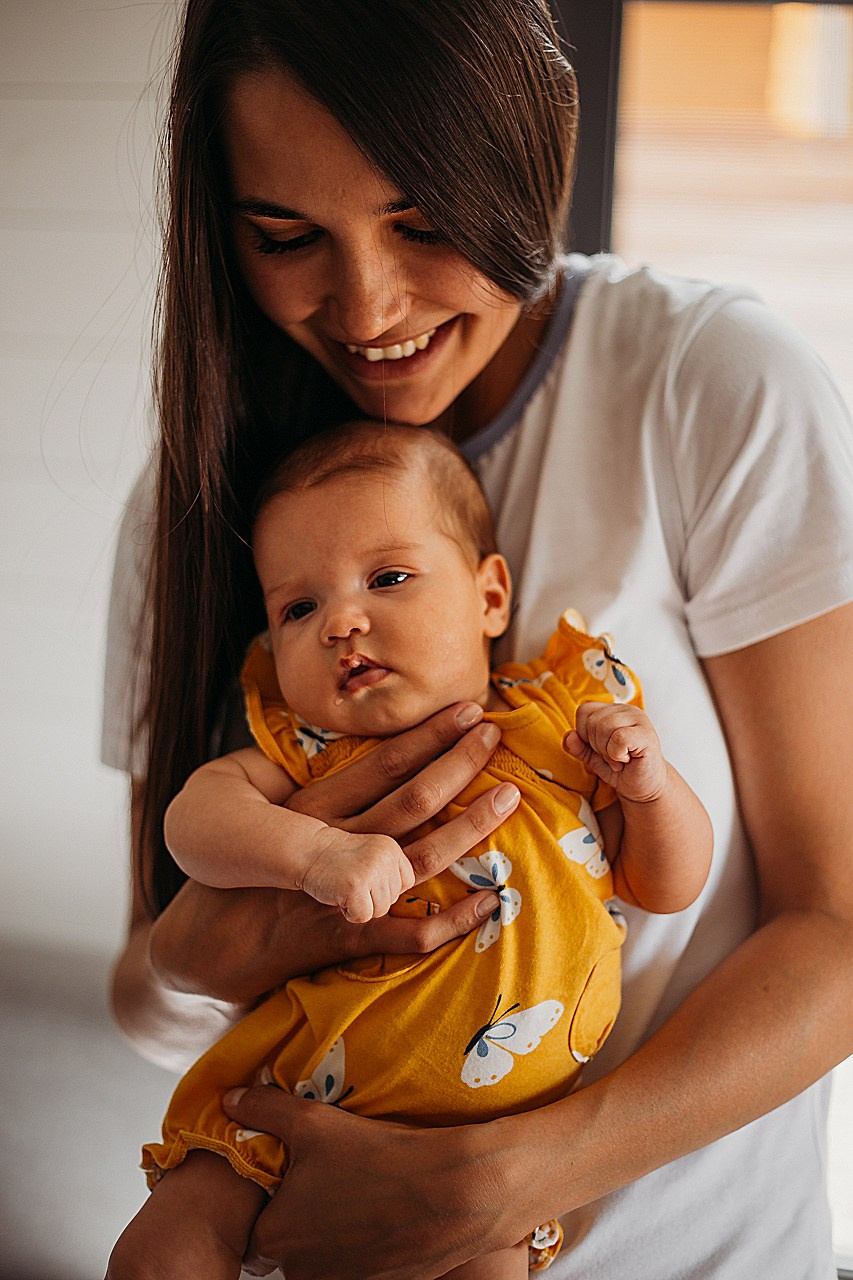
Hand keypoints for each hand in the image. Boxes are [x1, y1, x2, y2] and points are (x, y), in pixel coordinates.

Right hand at [146, 703, 516, 1005]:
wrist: (199, 948)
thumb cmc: (233, 877)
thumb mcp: (263, 819)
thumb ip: (313, 790)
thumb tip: (366, 752)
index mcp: (311, 808)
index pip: (381, 764)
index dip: (426, 736)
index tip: (466, 710)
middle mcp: (328, 844)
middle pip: (407, 799)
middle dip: (456, 764)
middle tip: (495, 736)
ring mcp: (338, 892)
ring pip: (417, 856)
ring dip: (468, 828)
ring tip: (509, 796)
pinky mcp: (342, 937)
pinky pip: (406, 933)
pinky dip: (451, 920)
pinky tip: (491, 901)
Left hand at [222, 1086, 521, 1278]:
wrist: (449, 1195)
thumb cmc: (377, 1158)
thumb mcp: (314, 1122)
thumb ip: (266, 1110)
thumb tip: (231, 1098)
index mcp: (277, 1235)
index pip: (255, 1233)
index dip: (274, 1206)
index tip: (294, 1184)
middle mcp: (301, 1271)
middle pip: (291, 1248)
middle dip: (306, 1221)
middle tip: (332, 1184)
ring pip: (324, 1260)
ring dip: (335, 1236)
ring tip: (363, 1196)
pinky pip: (358, 1266)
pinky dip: (366, 1247)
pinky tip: (384, 1215)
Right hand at [299, 829, 415, 921]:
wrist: (302, 852)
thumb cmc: (334, 862)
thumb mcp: (370, 856)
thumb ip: (391, 870)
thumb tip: (421, 902)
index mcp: (392, 847)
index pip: (406, 884)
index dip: (382, 888)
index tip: (360, 875)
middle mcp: (386, 855)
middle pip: (393, 899)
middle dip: (369, 898)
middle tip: (349, 881)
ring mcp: (371, 869)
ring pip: (380, 911)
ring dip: (359, 906)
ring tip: (342, 886)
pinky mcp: (355, 885)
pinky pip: (363, 917)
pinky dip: (348, 913)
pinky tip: (336, 895)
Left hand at [564, 701, 667, 802]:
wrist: (643, 789)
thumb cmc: (621, 769)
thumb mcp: (592, 757)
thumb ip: (578, 746)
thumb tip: (569, 736)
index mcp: (612, 710)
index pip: (583, 711)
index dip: (585, 734)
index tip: (601, 748)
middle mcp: (626, 710)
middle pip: (592, 721)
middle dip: (597, 746)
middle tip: (614, 756)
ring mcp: (639, 719)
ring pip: (604, 728)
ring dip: (608, 752)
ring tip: (621, 758)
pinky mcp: (647, 734)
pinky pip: (618, 739)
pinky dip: (617, 755)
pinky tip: (628, 759)